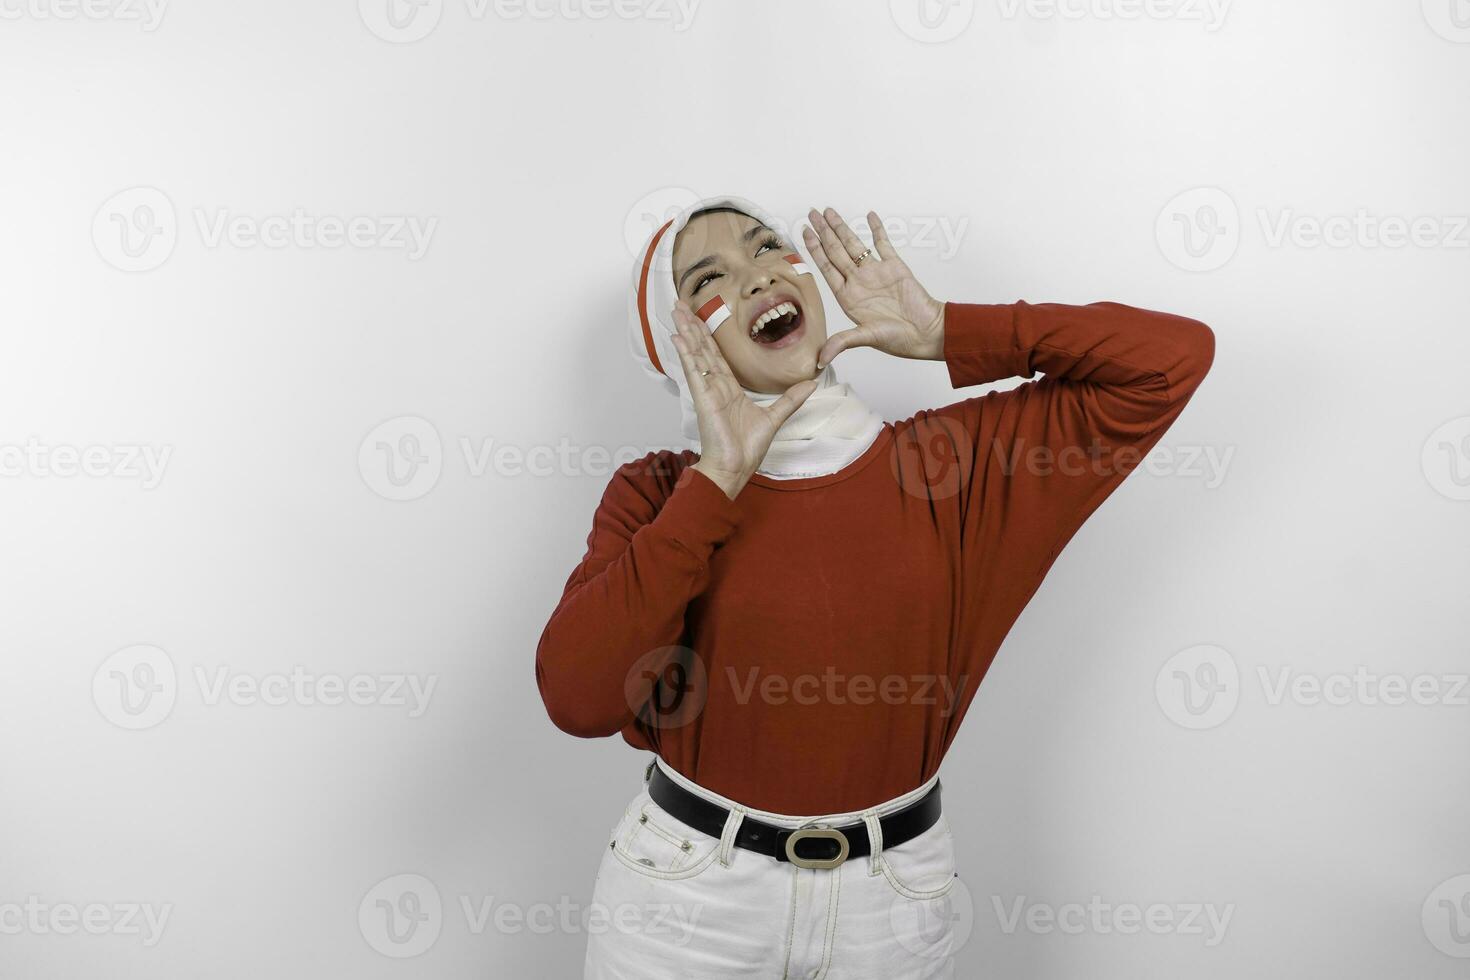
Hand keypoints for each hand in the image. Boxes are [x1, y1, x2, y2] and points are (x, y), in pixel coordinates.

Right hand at [669, 300, 817, 499]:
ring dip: (686, 330)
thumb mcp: (775, 417)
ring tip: (676, 309)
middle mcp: (715, 386)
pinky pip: (693, 371)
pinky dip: (685, 353)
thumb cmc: (747, 449)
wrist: (735, 468)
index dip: (709, 336)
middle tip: (681, 303)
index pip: (717, 355)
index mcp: (729, 389)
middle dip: (693, 325)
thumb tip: (811, 384)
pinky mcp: (703, 398)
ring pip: (696, 354)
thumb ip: (790, 399)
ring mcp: (707, 390)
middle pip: (702, 349)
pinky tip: (677, 336)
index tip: (700, 318)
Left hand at [803, 207, 945, 368]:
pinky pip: (883, 243)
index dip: (815, 249)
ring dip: (842, 227)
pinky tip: (869, 216)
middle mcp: (859, 282)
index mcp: (848, 297)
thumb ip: (842, 343)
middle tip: (812, 213)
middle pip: (836, 251)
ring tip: (830, 211)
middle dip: (824, 232)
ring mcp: (876, 272)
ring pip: (854, 244)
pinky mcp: (895, 266)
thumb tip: (820, 360)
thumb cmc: (898, 339)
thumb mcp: (866, 338)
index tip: (805, 233)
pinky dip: (876, 229)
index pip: (827, 267)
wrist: (927, 331)